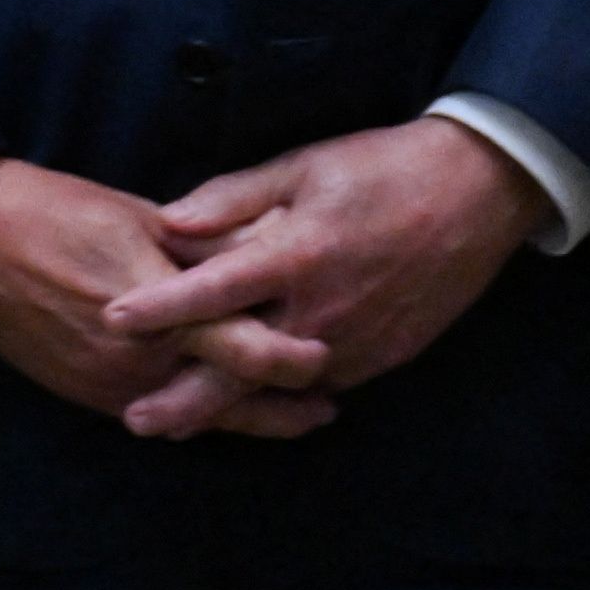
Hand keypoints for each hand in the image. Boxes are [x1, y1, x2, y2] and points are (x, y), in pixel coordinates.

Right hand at [0, 153, 332, 439]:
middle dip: (280, 410)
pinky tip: (207, 405)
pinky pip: (148, 410)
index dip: (292, 361)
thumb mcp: (139, 217)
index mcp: (156, 306)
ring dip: (236, 416)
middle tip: (325, 410)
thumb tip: (264, 253)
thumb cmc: (54, 208)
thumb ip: (203, 248)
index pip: (244, 348)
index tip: (327, 360)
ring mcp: (104, 381)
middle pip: (225, 398)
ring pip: (189, 414)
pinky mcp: (78, 391)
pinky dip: (185, 411)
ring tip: (283, 417)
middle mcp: (135, 356)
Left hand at [101, 118, 546, 414]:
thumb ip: (231, 198)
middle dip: (187, 400)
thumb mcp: (300, 167)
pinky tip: (248, 403)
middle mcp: (323, 310)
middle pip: (243, 366)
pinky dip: (282, 395)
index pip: (214, 290)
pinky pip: (322, 383)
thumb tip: (168, 223)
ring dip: (231, 406)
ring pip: (281, 386)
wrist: (477, 195)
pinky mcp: (384, 357)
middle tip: (134, 420)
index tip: (111, 319)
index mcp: (297, 255)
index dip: (161, 307)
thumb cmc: (380, 170)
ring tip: (175, 422)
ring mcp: (357, 341)